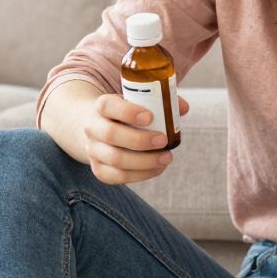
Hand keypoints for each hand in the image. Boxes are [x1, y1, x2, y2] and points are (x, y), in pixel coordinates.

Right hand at [70, 92, 185, 186]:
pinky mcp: (99, 169)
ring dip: (145, 161)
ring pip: (115, 159)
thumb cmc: (126, 113)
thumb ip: (160, 101)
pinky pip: (118, 177)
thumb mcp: (137, 101)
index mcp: (101, 106)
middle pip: (111, 134)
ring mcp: (93, 150)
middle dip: (140, 140)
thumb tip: (183, 108)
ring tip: (167, 158)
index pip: (108, 105)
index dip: (128, 112)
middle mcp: (93, 128)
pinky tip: (157, 168)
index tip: (150, 117)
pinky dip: (141, 175)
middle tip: (163, 140)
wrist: (99, 128)